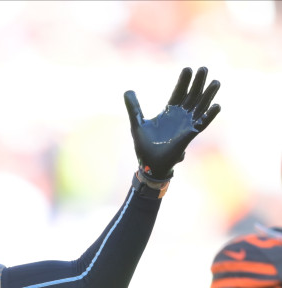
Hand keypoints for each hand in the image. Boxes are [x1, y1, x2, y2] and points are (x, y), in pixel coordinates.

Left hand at [124, 66, 220, 181]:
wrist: (149, 164)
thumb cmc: (144, 145)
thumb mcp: (137, 123)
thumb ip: (134, 107)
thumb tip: (127, 91)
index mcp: (169, 112)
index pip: (178, 92)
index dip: (183, 81)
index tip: (188, 68)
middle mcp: (180, 116)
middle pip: (192, 96)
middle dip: (198, 83)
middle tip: (203, 68)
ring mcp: (186, 125)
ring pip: (200, 106)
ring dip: (208, 95)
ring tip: (215, 82)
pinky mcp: (190, 135)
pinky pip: (202, 123)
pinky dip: (209, 115)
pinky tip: (216, 105)